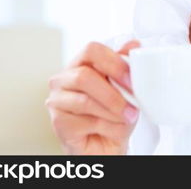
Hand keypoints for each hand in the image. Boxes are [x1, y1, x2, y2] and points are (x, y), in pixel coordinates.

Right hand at [45, 39, 140, 154]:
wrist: (107, 146)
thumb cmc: (114, 116)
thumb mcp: (126, 89)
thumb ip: (126, 67)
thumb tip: (134, 44)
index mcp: (82, 64)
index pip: (91, 50)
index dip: (113, 61)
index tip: (131, 77)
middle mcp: (65, 79)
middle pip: (83, 75)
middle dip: (113, 92)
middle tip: (132, 104)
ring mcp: (57, 100)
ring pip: (84, 100)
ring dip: (112, 111)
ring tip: (127, 118)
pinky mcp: (58, 122)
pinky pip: (84, 121)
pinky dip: (107, 126)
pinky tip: (113, 129)